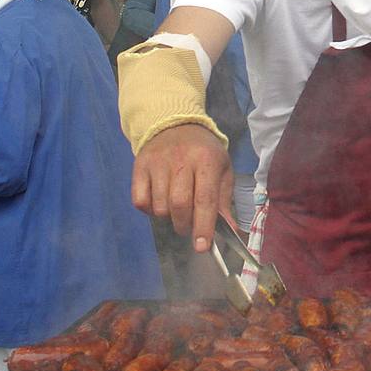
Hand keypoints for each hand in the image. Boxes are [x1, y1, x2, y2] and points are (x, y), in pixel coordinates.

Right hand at [131, 123, 232, 252]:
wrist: (175, 124)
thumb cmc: (204, 152)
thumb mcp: (222, 170)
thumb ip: (224, 201)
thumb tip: (231, 231)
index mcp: (206, 160)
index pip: (205, 199)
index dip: (204, 226)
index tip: (202, 247)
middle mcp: (181, 160)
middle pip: (179, 204)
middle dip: (184, 225)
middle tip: (188, 227)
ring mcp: (157, 162)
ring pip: (159, 206)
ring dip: (167, 218)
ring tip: (175, 211)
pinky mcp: (139, 166)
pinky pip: (139, 200)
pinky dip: (148, 209)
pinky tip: (158, 202)